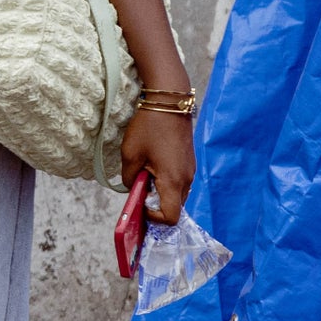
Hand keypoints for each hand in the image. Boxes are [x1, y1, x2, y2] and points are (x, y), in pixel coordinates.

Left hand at [120, 107, 194, 224]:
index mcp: (173, 180)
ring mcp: (190, 171)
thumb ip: (130, 179)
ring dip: (159, 192)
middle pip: (174, 207)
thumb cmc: (148, 128)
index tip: (139, 202)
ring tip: (143, 175)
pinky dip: (165, 182)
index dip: (153, 217)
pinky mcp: (189, 163)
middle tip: (138, 189)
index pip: (171, 216)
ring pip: (176, 195)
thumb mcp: (130, 155)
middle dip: (155, 204)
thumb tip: (134, 189)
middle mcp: (187, 179)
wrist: (170, 103)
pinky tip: (151, 167)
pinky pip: (178, 182)